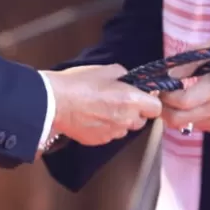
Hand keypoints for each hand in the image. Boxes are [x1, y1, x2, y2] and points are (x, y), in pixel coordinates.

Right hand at [44, 64, 162, 146]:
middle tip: (118, 99)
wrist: (53, 102)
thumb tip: (128, 80)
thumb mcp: (105, 69)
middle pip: (141, 120)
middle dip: (133, 111)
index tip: (142, 96)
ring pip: (124, 128)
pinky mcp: (99, 140)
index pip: (156, 108)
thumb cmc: (77, 84)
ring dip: (119, 120)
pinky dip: (105, 127)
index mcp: (131, 100)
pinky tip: (92, 116)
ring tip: (101, 108)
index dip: (149, 102)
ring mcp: (112, 133)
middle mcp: (125, 119)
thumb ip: (123, 75)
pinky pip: (109, 134)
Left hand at [159, 39, 209, 133]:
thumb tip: (168, 72)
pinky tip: (186, 103)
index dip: (165, 95)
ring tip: (172, 96)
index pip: (183, 101)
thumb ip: (191, 59)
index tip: (161, 84)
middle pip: (177, 119)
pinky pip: (193, 126)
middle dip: (162, 108)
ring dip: (171, 113)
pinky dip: (184, 116)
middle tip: (161, 94)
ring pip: (182, 125)